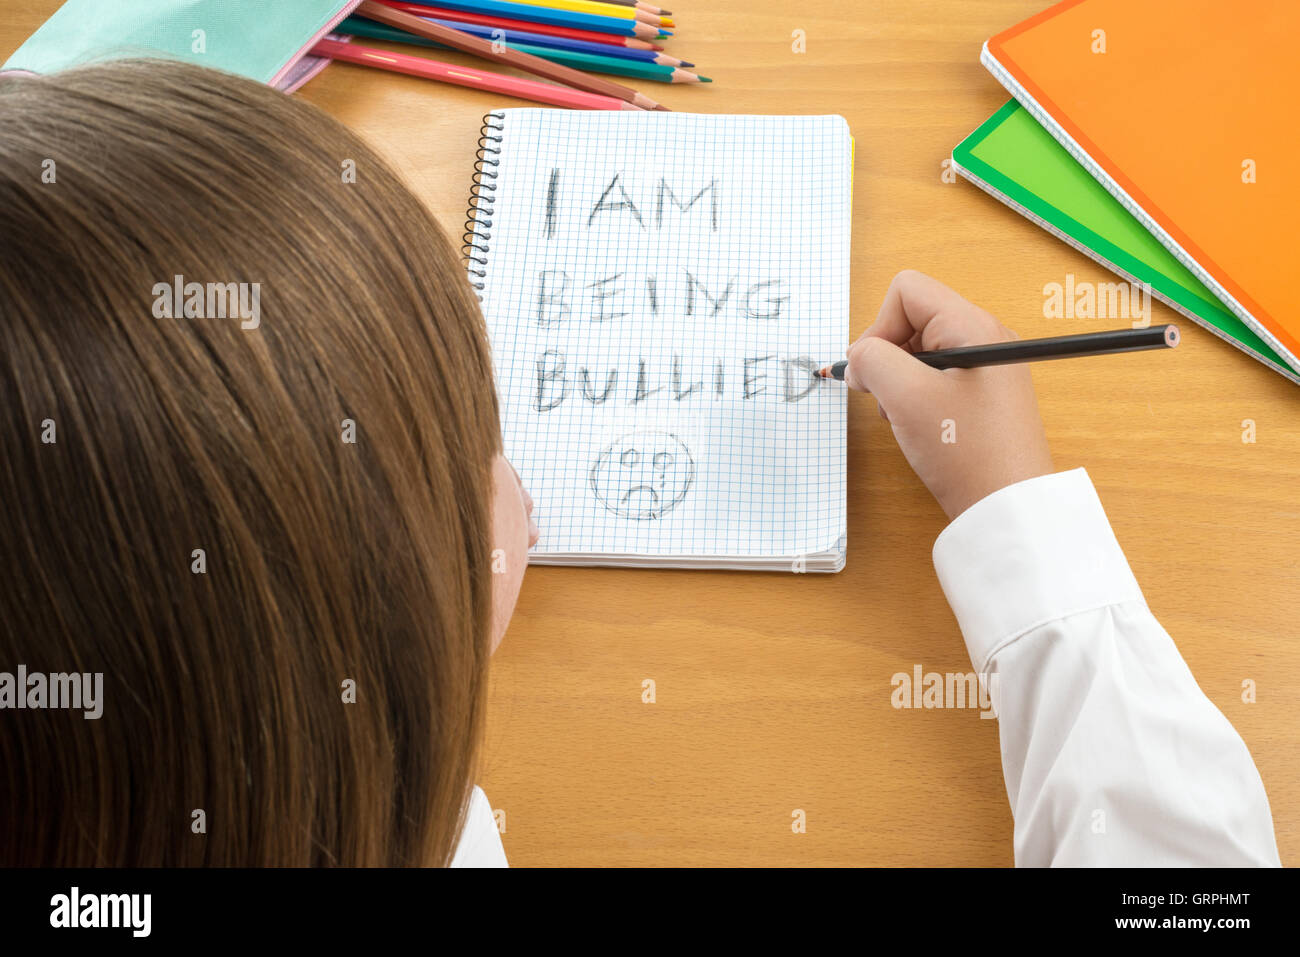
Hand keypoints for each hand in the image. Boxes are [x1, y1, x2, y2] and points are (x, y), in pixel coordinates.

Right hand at [844, 270, 1053, 519]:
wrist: (1006, 507)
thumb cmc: (965, 451)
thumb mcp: (905, 397)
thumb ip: (871, 360)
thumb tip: (859, 357)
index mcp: (972, 326)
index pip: (907, 291)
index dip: (878, 326)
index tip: (874, 371)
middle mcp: (985, 337)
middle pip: (912, 319)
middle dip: (887, 356)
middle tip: (887, 397)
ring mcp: (987, 366)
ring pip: (920, 350)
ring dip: (899, 380)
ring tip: (907, 416)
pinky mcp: (984, 393)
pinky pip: (936, 376)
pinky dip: (916, 396)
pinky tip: (921, 425)